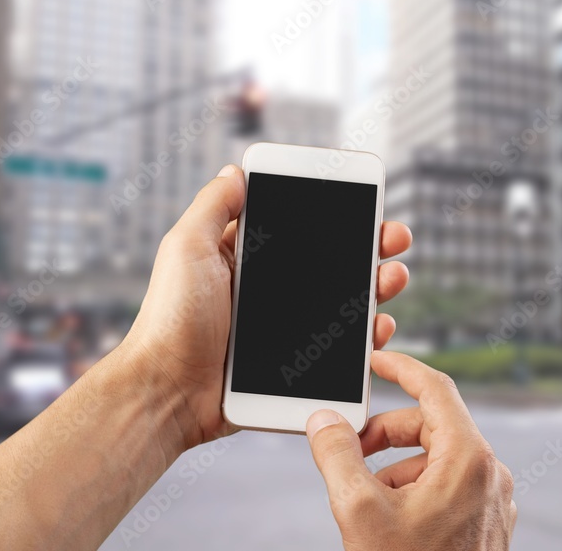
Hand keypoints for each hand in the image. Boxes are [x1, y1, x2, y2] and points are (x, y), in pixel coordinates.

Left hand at [120, 164, 412, 448]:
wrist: (168, 390)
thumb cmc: (169, 320)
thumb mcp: (185, 249)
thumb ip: (213, 207)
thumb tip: (236, 171)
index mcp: (246, 259)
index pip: (300, 228)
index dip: (335, 215)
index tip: (365, 202)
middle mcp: (271, 291)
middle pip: (333, 264)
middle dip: (370, 248)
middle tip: (394, 239)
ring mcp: (286, 328)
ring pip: (345, 304)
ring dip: (377, 288)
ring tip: (392, 279)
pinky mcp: (295, 364)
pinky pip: (339, 349)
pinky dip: (366, 339)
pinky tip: (378, 327)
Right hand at [306, 351, 516, 550]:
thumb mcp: (359, 510)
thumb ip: (337, 454)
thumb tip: (324, 421)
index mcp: (469, 459)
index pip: (435, 389)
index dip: (401, 367)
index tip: (374, 359)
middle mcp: (490, 473)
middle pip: (433, 424)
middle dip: (387, 430)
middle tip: (349, 447)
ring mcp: (493, 500)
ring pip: (440, 456)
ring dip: (398, 462)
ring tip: (365, 493)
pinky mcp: (488, 522)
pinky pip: (451, 483)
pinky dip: (417, 484)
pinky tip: (390, 515)